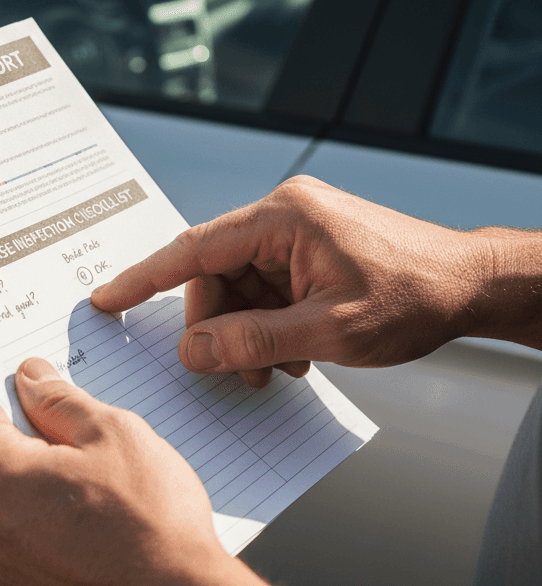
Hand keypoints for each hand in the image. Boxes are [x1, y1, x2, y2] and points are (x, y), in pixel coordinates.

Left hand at [0, 360, 236, 585]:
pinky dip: (52, 519)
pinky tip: (100, 520)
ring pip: (11, 496)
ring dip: (43, 478)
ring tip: (102, 481)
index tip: (19, 372)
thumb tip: (30, 379)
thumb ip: (59, 399)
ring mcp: (2, 565)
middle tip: (82, 429)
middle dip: (29, 432)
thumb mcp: (112, 432)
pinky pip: (27, 536)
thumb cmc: (152, 524)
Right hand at [91, 176, 490, 387]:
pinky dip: (270, 323)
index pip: (194, 248)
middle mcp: (284, 215)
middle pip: (217, 273)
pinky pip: (268, 287)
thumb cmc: (415, 297)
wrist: (476, 285)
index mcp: (283, 218)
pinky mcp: (310, 249)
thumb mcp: (329, 332)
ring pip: (241, 285)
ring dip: (248, 330)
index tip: (107, 298)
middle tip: (235, 370)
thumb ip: (253, 341)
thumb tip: (193, 352)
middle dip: (219, 325)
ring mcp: (298, 231)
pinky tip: (295, 353)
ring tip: (276, 369)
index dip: (145, 278)